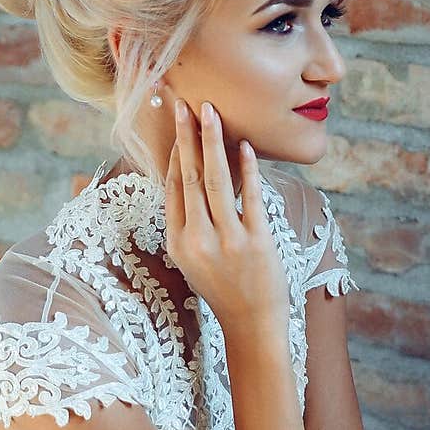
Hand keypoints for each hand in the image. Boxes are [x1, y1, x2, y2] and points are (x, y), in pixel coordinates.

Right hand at [165, 99, 289, 334]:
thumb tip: (186, 180)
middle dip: (186, 137)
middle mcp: (198, 239)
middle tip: (185, 104)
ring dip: (212, 143)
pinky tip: (244, 146)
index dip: (174, 154)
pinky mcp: (256, 242)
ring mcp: (228, 240)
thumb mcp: (194, 261)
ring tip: (211, 112)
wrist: (251, 325)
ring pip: (215, 181)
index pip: (173, 188)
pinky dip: (246, 170)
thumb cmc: (224, 289)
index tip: (176, 126)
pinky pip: (249, 198)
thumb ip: (189, 224)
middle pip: (188, 177)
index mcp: (178, 243)